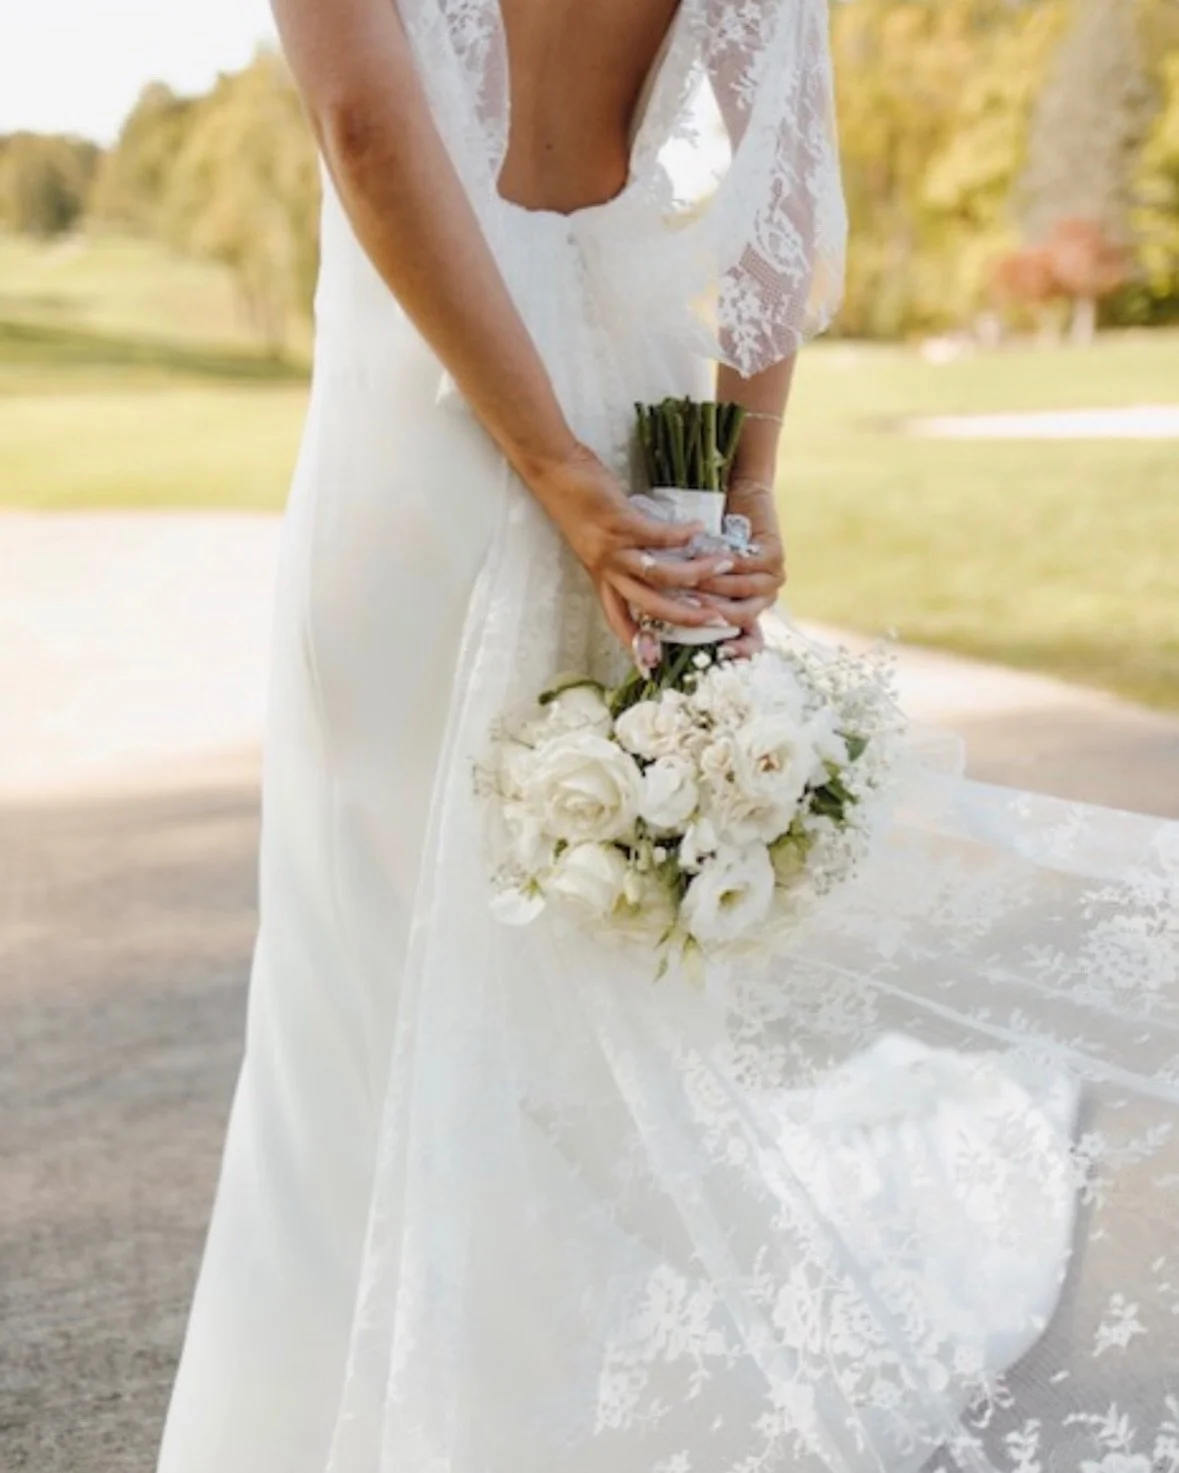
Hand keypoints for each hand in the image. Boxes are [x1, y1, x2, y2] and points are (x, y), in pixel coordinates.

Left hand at [527, 444, 738, 666]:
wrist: (554, 474)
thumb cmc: (578, 504)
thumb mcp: (596, 541)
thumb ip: (621, 558)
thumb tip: (654, 563)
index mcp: (601, 579)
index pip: (619, 620)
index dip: (637, 643)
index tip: (655, 663)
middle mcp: (607, 571)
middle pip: (650, 607)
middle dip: (687, 616)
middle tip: (717, 619)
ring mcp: (614, 549)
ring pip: (661, 575)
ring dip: (696, 573)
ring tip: (723, 565)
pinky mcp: (621, 524)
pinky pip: (660, 538)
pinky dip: (683, 536)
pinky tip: (699, 529)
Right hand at [698, 477, 785, 658]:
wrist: (735, 493)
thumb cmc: (708, 537)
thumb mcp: (697, 574)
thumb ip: (689, 602)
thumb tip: (657, 644)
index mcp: (748, 608)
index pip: (751, 642)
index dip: (737, 649)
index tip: (714, 651)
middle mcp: (764, 597)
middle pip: (740, 618)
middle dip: (710, 613)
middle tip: (683, 605)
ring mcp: (773, 577)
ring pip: (740, 593)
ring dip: (713, 590)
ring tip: (688, 584)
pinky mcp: (774, 556)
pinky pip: (746, 568)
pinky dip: (723, 567)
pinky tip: (702, 562)